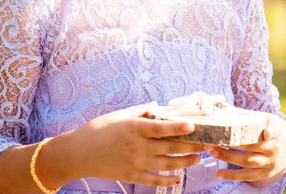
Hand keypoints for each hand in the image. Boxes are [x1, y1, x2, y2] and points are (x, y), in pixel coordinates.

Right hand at [73, 103, 207, 186]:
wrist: (78, 153)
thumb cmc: (99, 130)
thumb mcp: (119, 115)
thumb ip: (141, 110)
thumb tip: (158, 106)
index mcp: (135, 128)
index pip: (162, 128)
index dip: (179, 127)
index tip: (194, 126)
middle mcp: (137, 146)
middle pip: (170, 147)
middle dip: (191, 145)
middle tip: (207, 143)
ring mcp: (135, 163)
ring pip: (167, 164)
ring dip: (185, 162)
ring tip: (198, 158)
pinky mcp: (132, 176)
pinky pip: (154, 180)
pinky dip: (168, 180)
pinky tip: (178, 178)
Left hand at [211, 114, 285, 184]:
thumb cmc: (273, 128)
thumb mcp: (268, 119)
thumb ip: (252, 116)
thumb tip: (224, 108)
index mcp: (276, 132)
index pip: (274, 130)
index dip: (271, 131)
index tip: (267, 133)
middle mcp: (274, 149)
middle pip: (252, 146)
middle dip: (232, 144)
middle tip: (214, 140)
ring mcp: (270, 163)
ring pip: (248, 162)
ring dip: (228, 158)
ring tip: (213, 153)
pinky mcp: (266, 173)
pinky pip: (248, 176)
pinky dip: (233, 176)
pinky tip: (220, 174)